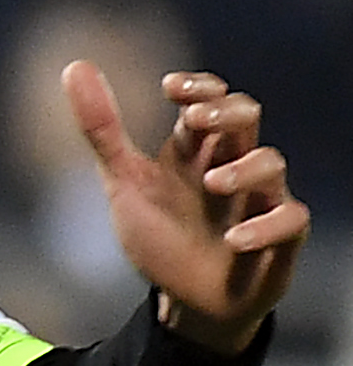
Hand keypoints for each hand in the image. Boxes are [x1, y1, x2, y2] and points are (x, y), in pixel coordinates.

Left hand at [67, 62, 310, 354]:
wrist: (185, 300)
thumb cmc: (161, 234)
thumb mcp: (124, 182)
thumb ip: (102, 130)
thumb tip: (74, 65)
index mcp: (196, 149)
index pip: (210, 99)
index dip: (198, 87)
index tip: (170, 88)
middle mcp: (231, 166)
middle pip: (246, 117)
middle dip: (224, 112)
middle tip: (193, 119)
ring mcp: (258, 200)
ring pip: (271, 163)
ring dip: (243, 169)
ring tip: (212, 183)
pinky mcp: (278, 238)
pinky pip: (290, 221)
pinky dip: (265, 227)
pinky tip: (234, 239)